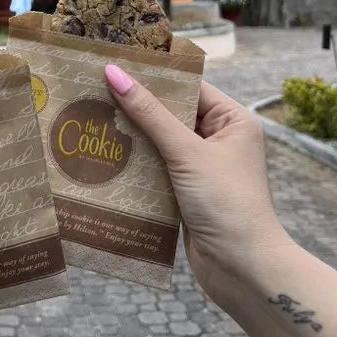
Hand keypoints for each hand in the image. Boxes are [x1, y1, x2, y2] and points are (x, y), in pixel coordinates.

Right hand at [104, 66, 288, 301]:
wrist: (242, 270)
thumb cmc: (226, 203)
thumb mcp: (186, 152)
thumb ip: (149, 113)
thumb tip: (115, 73)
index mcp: (233, 121)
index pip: (188, 88)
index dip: (154, 77)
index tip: (116, 67)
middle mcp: (221, 140)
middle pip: (172, 114)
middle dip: (138, 107)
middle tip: (97, 92)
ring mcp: (203, 168)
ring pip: (161, 142)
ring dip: (133, 137)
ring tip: (94, 120)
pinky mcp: (187, 192)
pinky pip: (157, 168)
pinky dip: (136, 164)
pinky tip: (107, 157)